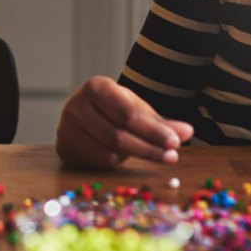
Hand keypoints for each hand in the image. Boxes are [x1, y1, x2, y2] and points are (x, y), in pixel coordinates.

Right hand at [55, 77, 193, 169]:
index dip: (152, 131)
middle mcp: (76, 105)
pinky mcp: (63, 147)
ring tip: (145, 152)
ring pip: (107, 152)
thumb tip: (187, 132)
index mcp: (96, 87)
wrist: (83, 114)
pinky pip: (96, 163)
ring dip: (131, 156)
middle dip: (148, 149)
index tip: (175, 143)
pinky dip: (113, 163)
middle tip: (171, 157)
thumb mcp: (137, 109)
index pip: (127, 114)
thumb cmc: (113, 110)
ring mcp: (66, 127)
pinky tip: (121, 156)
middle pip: (118, 136)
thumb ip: (160, 123)